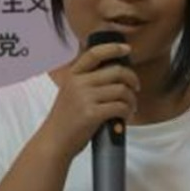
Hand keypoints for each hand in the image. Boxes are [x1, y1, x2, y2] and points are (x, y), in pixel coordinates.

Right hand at [41, 42, 139, 159]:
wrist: (54, 142)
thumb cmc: (66, 120)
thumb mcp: (70, 93)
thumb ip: (86, 81)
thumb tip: (116, 75)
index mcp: (72, 75)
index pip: (95, 53)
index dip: (113, 48)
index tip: (127, 49)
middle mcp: (78, 83)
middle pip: (116, 71)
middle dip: (132, 79)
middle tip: (136, 88)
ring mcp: (84, 98)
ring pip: (122, 90)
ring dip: (132, 99)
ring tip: (130, 107)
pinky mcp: (91, 114)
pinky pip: (120, 107)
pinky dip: (127, 112)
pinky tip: (125, 116)